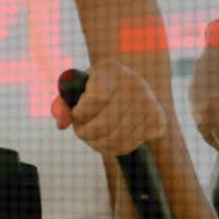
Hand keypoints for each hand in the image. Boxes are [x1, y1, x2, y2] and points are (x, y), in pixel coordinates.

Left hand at [51, 61, 165, 155]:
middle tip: (81, 131)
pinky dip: (112, 149)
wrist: (131, 88)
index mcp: (111, 70)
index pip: (96, 99)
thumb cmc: (96, 89)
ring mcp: (148, 102)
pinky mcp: (156, 120)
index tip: (77, 115)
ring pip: (115, 139)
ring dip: (96, 143)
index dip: (81, 114)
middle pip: (104, 124)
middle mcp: (134, 83)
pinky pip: (128, 145)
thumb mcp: (78, 89)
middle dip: (85, 133)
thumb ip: (63, 104)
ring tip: (92, 137)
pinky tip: (107, 141)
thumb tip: (62, 125)